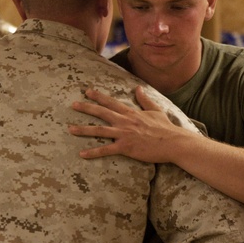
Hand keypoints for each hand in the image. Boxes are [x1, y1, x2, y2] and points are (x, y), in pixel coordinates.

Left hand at [69, 87, 185, 162]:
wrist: (173, 142)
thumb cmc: (166, 128)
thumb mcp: (156, 110)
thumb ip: (144, 100)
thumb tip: (138, 88)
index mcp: (131, 113)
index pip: (111, 102)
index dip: (98, 96)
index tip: (87, 91)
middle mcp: (125, 121)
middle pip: (101, 112)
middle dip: (86, 108)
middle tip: (73, 105)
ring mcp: (124, 134)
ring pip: (99, 130)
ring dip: (83, 129)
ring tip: (70, 129)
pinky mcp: (125, 147)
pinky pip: (106, 150)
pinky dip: (93, 152)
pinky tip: (82, 154)